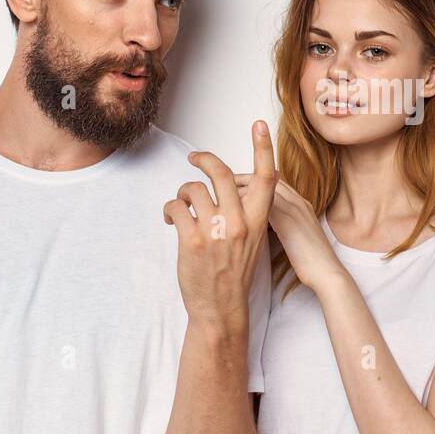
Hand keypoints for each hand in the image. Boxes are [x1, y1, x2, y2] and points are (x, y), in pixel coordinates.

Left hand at [163, 121, 277, 326]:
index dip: (263, 148)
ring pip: (193, 189)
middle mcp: (239, 222)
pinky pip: (175, 208)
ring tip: (180, 206)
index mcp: (258, 221)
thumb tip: (231, 188)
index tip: (259, 125)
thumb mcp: (253, 241)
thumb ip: (246, 213)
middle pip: (223, 173)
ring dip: (182, 192)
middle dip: (205, 159)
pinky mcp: (191, 241)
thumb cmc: (234, 274)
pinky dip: (169, 210)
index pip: (266, 177)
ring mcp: (215, 231)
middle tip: (194, 157)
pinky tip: (171, 220)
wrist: (221, 309)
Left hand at [233, 173, 346, 292]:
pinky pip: (263, 203)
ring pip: (262, 187)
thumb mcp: (296, 237)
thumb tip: (264, 226)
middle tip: (222, 185)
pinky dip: (244, 203)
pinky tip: (229, 212)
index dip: (252, 180)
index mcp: (301, 204)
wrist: (328, 275)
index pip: (272, 181)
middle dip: (242, 179)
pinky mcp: (289, 221)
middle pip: (266, 178)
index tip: (233, 185)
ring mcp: (295, 209)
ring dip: (239, 189)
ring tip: (221, 196)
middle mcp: (298, 201)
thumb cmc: (311, 262)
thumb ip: (282, 226)